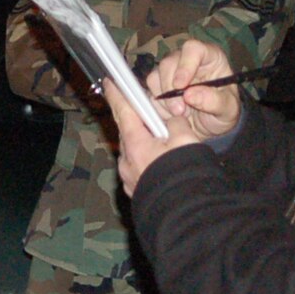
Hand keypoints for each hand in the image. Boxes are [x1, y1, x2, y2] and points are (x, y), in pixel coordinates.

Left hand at [104, 78, 205, 196]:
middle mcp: (126, 160)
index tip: (108, 82)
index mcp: (135, 143)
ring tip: (165, 146)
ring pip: (134, 152)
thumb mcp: (186, 139)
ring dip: (145, 145)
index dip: (116, 94)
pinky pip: (139, 169)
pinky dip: (148, 163)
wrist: (184, 211)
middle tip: (148, 115)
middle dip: (138, 122)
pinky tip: (163, 166)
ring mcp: (129, 177)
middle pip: (129, 132)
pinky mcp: (135, 191)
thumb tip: (172, 123)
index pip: (123, 111)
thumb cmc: (184, 172)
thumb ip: (176, 123)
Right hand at [150, 39, 242, 138]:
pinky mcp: (158, 86)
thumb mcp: (228, 110)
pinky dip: (158, 106)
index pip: (193, 49)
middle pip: (168, 62)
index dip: (185, 65)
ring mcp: (170, 72)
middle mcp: (187, 60)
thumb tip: (189, 95)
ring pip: (154, 76)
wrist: (210, 128)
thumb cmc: (223, 112)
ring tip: (181, 113)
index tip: (181, 85)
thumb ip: (214, 101)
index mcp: (209, 58)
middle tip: (180, 110)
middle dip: (170, 88)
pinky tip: (171, 114)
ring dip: (164, 99)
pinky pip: (148, 92)